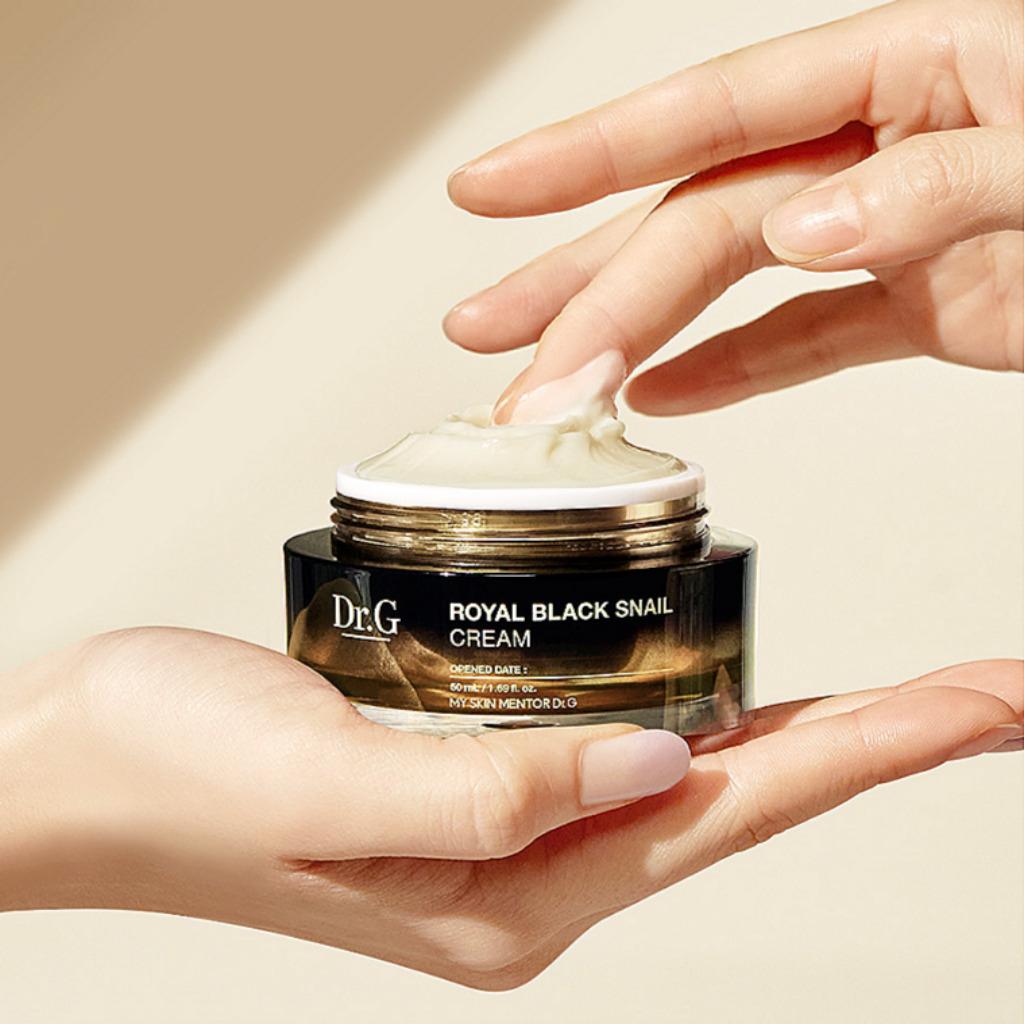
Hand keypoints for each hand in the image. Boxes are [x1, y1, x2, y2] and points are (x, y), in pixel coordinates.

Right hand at [2, 628, 1018, 988]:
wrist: (80, 763)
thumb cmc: (176, 778)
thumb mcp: (333, 784)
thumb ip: (498, 794)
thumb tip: (665, 765)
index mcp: (513, 895)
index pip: (737, 810)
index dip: (874, 750)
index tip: (982, 702)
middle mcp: (526, 868)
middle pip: (741, 793)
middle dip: (872, 740)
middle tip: (982, 691)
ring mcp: (502, 820)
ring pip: (690, 769)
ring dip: (797, 728)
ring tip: (899, 694)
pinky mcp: (466, 766)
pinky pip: (613, 735)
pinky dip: (694, 704)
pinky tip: (727, 676)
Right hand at [443, 0, 1022, 419]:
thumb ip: (944, 181)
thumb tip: (809, 226)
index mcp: (910, 68)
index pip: (713, 110)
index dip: (588, 152)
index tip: (490, 191)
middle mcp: (880, 145)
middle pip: (694, 217)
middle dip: (584, 286)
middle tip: (494, 343)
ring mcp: (893, 229)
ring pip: (724, 284)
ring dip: (628, 333)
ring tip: (545, 376)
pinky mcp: (923, 304)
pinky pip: (801, 342)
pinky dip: (731, 376)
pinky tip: (664, 401)